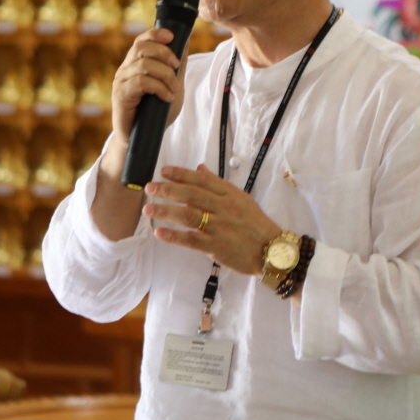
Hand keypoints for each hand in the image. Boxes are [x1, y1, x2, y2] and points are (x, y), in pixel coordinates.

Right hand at [103, 28, 187, 171]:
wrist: (142, 139)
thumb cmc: (156, 113)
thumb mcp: (172, 84)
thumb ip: (177, 65)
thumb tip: (186, 40)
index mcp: (135, 64)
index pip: (141, 40)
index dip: (155, 34)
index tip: (172, 36)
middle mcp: (125, 69)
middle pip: (141, 47)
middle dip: (164, 53)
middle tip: (177, 66)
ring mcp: (121, 82)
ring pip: (144, 65)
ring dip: (165, 75)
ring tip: (174, 89)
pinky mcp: (120, 96)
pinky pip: (141, 82)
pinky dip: (159, 87)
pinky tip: (166, 97)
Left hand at [143, 165, 280, 275]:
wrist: (271, 250)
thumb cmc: (255, 224)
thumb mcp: (240, 199)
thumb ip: (218, 185)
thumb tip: (199, 169)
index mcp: (230, 194)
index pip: (202, 180)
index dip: (181, 174)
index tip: (164, 171)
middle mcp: (224, 208)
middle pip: (191, 195)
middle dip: (168, 190)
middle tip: (150, 188)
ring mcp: (219, 227)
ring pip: (188, 215)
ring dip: (166, 211)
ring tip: (148, 209)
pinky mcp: (216, 246)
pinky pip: (191, 239)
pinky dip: (174, 236)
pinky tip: (160, 233)